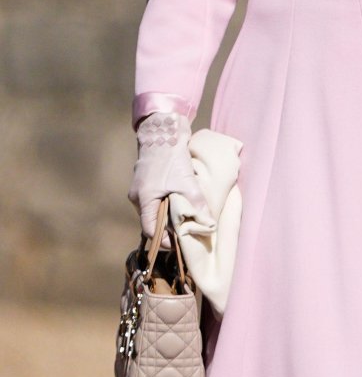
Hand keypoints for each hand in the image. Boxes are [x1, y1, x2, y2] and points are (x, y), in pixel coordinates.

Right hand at [129, 112, 204, 238]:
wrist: (162, 132)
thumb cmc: (172, 157)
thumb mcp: (187, 182)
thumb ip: (198, 205)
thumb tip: (209, 224)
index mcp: (144, 199)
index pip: (150, 231)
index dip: (164, 240)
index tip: (178, 244)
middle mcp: (137, 197)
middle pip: (151, 222)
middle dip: (167, 229)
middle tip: (184, 232)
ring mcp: (138, 189)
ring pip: (152, 211)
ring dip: (166, 216)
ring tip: (183, 218)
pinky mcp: (144, 183)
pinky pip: (153, 201)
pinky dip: (164, 205)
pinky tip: (177, 203)